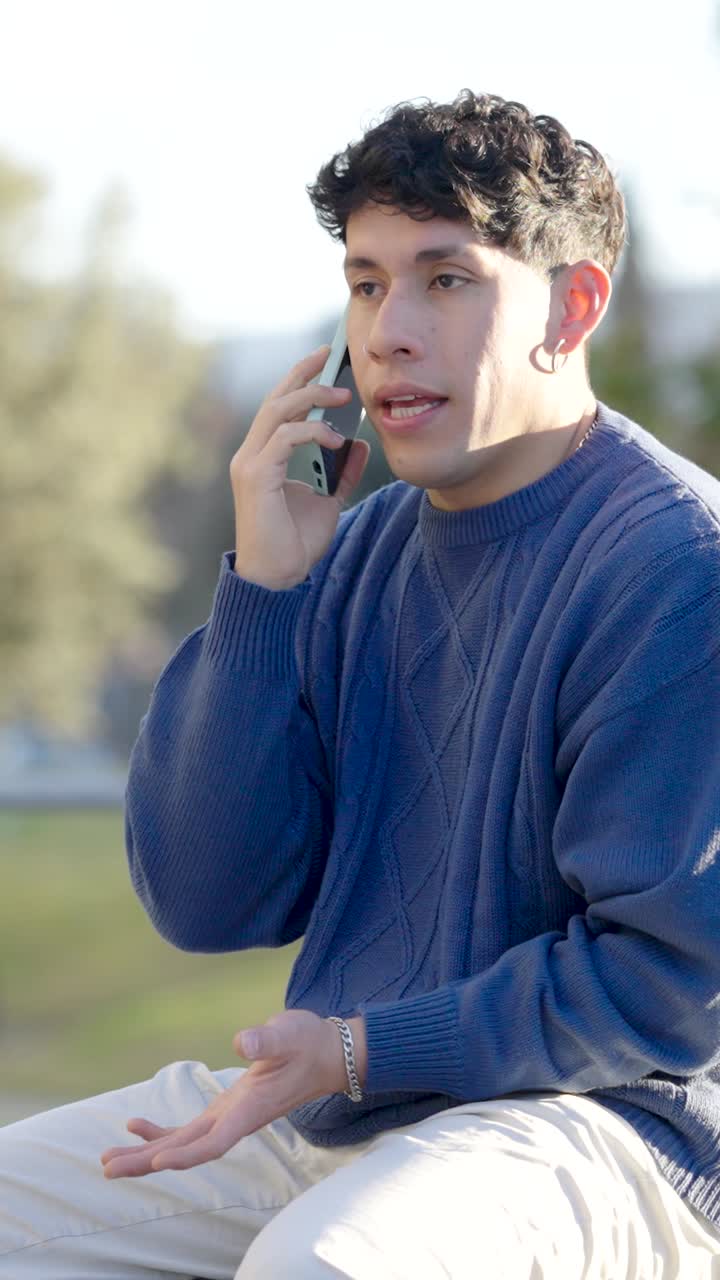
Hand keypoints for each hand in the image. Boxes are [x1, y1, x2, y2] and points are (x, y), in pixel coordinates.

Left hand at [100, 1010, 366, 1178]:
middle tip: (107, 1169)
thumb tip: (240, 1041)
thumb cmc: (309, 1042)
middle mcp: (235, 1121)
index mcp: (250, 1109)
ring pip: (181, 1144)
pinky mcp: (225, 1109)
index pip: (215, 1142)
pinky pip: (188, 1129)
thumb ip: (266, 1040)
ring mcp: (228, 1117)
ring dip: (145, 1154)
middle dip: (147, 1162)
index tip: (158, 1163)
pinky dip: (161, 1132)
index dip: (187, 1154)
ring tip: (108, 1161)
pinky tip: (134, 1126)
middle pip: (187, 1151)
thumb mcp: (289, 1034)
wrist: (326, 1054)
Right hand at [230, 346, 370, 590]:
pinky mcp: (255, 477)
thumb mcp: (329, 501)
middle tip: (332, 355)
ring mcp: (250, 463)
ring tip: (343, 396)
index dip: (300, 379)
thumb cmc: (295, 544)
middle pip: (276, 398)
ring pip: (277, 411)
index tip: (326, 359)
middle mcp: (252, 454)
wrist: (278, 579)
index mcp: (264, 456)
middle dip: (303, 372)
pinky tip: (336, 440)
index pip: (280, 406)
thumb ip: (342, 472)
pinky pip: (284, 438)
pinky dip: (313, 432)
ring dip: (311, 397)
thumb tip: (360, 444)